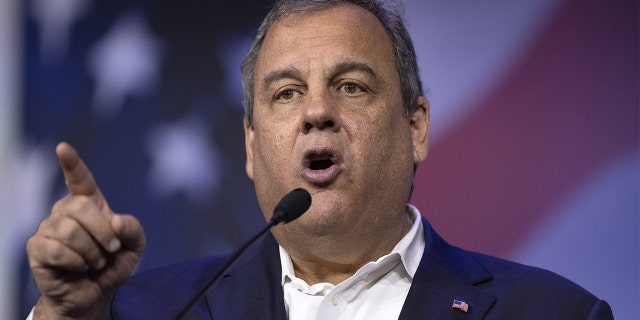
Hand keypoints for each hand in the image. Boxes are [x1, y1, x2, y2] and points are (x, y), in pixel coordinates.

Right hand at [26, 142, 145, 318]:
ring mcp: (48, 228)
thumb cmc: (112, 266)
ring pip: (69, 230)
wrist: (94, 294)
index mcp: (89, 204)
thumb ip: (134, 230)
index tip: (62, 147)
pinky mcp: (37, 248)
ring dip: (90, 251)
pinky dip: (75, 261)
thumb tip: (116, 221)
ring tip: (95, 263)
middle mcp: (65, 211)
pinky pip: (55, 249)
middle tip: (111, 249)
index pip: (79, 179)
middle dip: (102, 231)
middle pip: (80, 206)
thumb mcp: (134, 247)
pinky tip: (79, 267)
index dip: (72, 163)